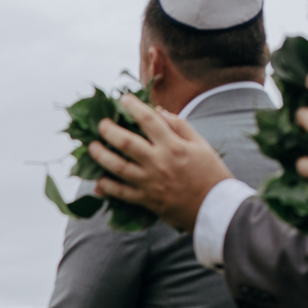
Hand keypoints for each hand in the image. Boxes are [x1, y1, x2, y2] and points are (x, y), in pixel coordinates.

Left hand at [89, 94, 235, 231]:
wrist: (215, 208)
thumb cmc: (210, 173)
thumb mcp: (200, 144)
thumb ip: (179, 126)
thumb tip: (159, 111)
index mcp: (173, 146)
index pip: (148, 120)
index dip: (133, 107)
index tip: (123, 99)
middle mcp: (158, 162)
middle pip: (126, 143)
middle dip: (109, 130)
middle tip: (101, 124)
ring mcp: (149, 182)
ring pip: (118, 167)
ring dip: (101, 156)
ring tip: (92, 148)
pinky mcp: (146, 200)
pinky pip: (121, 193)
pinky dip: (107, 187)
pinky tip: (98, 180)